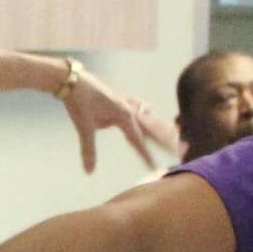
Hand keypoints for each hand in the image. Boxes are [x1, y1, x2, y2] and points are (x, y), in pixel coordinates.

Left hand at [58, 64, 175, 176]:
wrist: (71, 80)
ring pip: (148, 117)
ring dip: (160, 126)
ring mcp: (124, 102)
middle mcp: (129, 109)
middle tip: (181, 150)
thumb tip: (89, 171)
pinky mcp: (117, 98)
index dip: (146, 155)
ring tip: (175, 133)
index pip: (138, 140)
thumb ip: (89, 150)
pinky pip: (135, 104)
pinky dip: (144, 108)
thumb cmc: (78, 102)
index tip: (156, 167)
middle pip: (152, 128)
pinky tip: (150, 107)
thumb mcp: (84, 127)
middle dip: (165, 141)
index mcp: (124, 115)